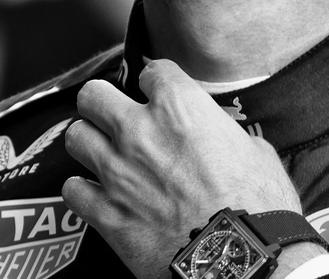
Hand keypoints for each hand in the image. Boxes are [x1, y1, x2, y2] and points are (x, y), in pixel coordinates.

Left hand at [61, 59, 304, 278]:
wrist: (240, 258)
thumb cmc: (257, 204)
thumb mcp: (254, 151)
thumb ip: (224, 134)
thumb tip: (222, 137)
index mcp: (180, 106)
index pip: (152, 71)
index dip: (156, 82)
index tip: (159, 92)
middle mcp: (140, 130)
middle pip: (93, 96)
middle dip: (102, 103)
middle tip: (114, 116)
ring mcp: (117, 171)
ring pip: (75, 137)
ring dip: (89, 143)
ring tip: (101, 153)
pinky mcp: (106, 212)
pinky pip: (72, 189)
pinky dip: (82, 190)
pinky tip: (96, 193)